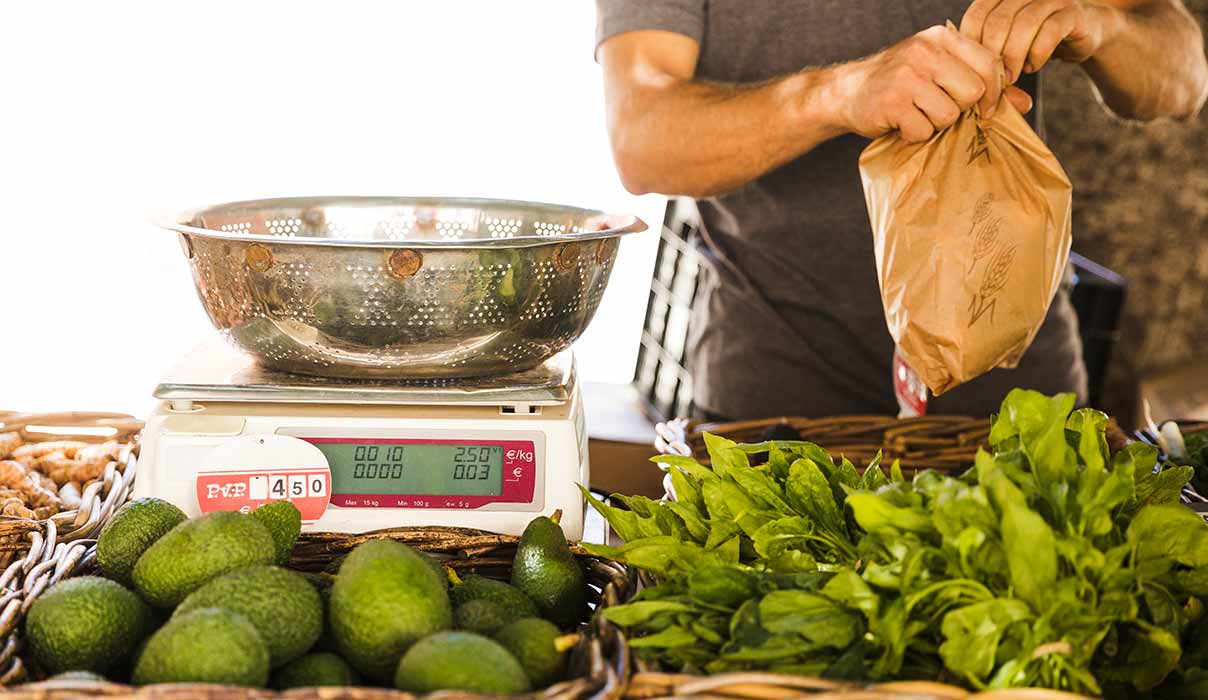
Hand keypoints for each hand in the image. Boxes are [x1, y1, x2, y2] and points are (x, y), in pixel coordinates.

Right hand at [836, 25, 1033, 142]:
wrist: (846, 92)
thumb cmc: (899, 84)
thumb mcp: (939, 72)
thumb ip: (980, 83)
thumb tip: (1024, 104)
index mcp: (941, 38)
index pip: (988, 63)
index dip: (994, 92)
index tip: (984, 108)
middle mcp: (925, 51)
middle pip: (973, 92)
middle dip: (960, 108)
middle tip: (937, 109)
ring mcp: (906, 76)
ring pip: (950, 114)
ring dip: (935, 124)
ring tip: (917, 114)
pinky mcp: (892, 102)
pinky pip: (923, 130)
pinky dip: (914, 134)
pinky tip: (901, 122)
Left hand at [961, 0, 1110, 82]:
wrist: (1082, 33)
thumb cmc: (1033, 42)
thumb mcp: (1004, 47)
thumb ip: (985, 57)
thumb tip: (964, 85)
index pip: (975, 16)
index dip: (971, 48)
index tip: (974, 72)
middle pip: (998, 21)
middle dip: (993, 57)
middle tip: (993, 81)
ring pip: (1023, 25)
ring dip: (1014, 57)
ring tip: (1012, 77)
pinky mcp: (1072, 13)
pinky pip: (1050, 32)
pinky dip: (1037, 54)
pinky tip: (1032, 67)